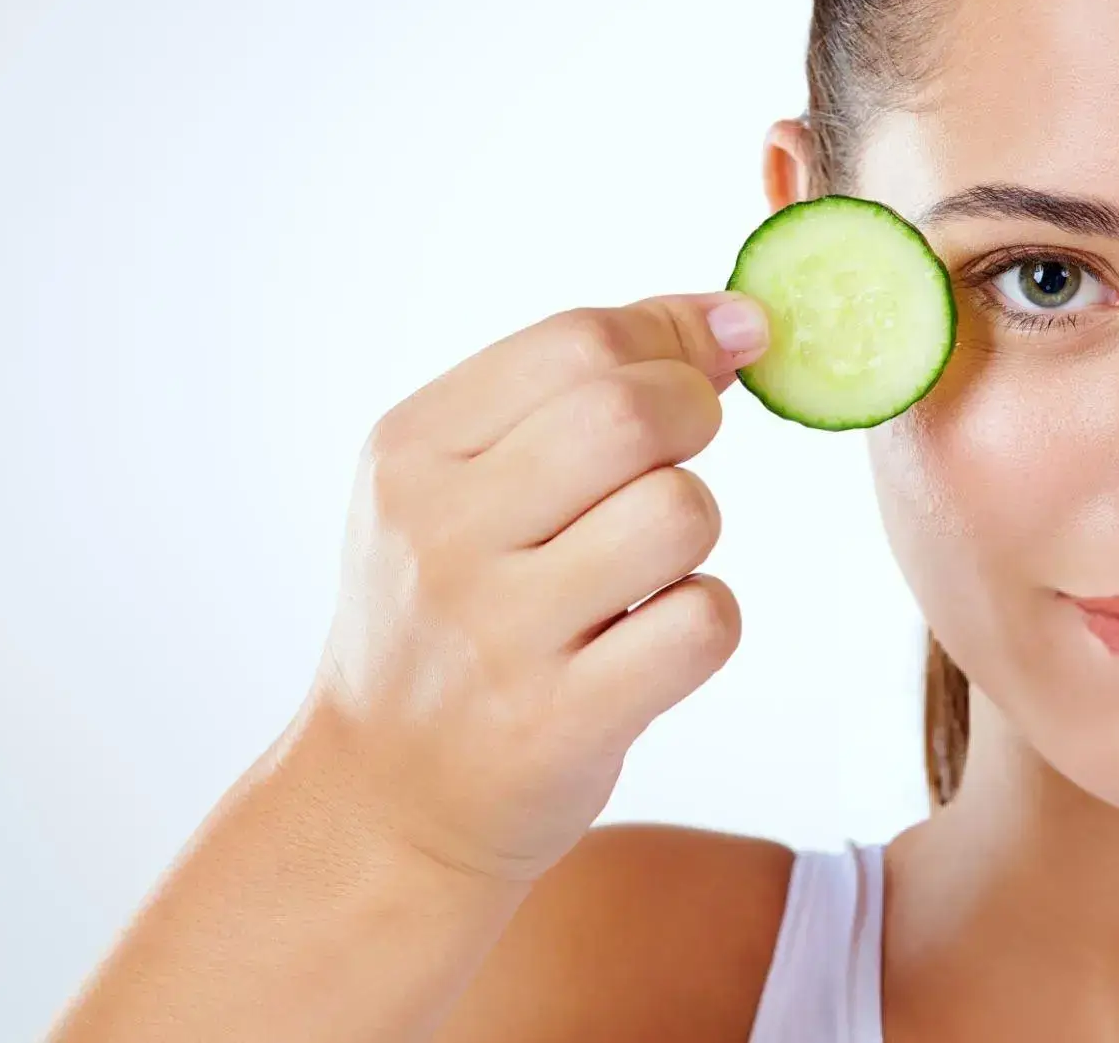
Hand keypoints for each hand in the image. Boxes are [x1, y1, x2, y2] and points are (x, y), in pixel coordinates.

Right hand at [304, 292, 769, 886]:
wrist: (382, 797)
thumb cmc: (448, 614)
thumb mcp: (456, 485)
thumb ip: (575, 390)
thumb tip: (736, 320)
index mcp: (411, 451)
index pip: (575, 341)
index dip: (671, 334)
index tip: (716, 351)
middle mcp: (441, 533)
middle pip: (630, 412)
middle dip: (694, 413)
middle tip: (685, 450)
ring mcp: (497, 632)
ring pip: (680, 513)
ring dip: (695, 527)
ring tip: (645, 563)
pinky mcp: (560, 720)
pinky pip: (703, 623)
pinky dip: (704, 619)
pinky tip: (651, 636)